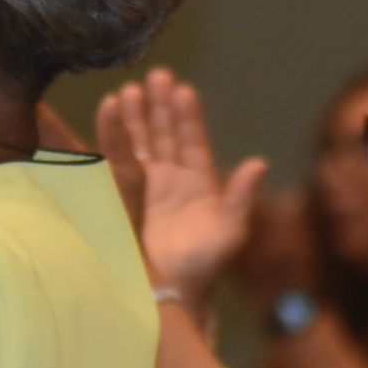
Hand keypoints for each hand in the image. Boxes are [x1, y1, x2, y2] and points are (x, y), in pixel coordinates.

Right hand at [95, 67, 265, 303]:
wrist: (169, 291)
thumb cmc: (205, 264)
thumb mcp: (231, 231)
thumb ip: (241, 196)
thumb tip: (259, 163)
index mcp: (200, 181)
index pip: (194, 139)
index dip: (188, 115)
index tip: (182, 89)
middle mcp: (173, 176)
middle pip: (166, 132)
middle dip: (160, 105)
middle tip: (155, 76)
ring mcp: (148, 184)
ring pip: (142, 141)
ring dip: (136, 116)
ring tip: (128, 91)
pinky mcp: (125, 193)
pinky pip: (118, 159)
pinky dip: (112, 137)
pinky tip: (108, 117)